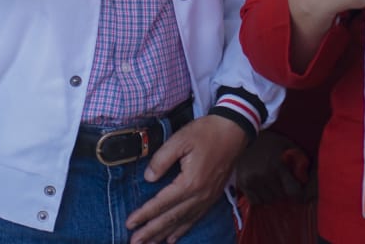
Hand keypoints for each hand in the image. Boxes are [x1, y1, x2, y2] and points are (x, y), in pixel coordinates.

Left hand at [127, 116, 247, 243]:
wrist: (234, 132)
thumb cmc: (206, 133)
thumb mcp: (180, 139)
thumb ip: (161, 159)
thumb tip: (148, 178)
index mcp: (190, 182)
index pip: (162, 203)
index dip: (144, 214)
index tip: (129, 224)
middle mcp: (200, 196)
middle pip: (171, 218)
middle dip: (151, 231)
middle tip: (135, 243)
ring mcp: (208, 198)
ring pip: (183, 222)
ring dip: (164, 234)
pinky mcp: (212, 197)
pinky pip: (195, 218)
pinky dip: (183, 230)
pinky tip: (173, 238)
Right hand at [232, 129, 309, 205]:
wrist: (242, 133)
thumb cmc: (268, 140)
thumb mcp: (287, 145)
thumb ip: (299, 159)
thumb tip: (306, 177)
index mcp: (278, 166)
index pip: (294, 192)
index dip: (299, 196)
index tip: (298, 194)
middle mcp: (264, 175)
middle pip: (281, 197)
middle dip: (284, 193)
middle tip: (282, 185)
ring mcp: (252, 180)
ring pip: (268, 201)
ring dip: (272, 196)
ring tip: (271, 186)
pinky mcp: (242, 183)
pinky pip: (255, 201)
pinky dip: (260, 198)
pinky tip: (261, 189)